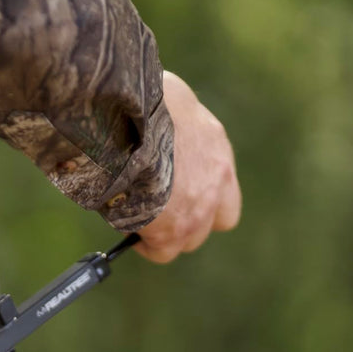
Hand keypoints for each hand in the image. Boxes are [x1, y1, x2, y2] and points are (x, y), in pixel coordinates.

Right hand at [135, 72, 241, 263]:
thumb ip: (177, 131)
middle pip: (206, 226)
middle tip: (155, 212)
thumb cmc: (144, 100)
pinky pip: (158, 251)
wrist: (133, 116)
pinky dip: (144, 244)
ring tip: (138, 219)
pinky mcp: (170, 230)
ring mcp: (195, 212)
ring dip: (164, 234)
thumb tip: (157, 134)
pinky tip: (127, 228)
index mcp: (218, 157)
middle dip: (183, 222)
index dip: (204, 206)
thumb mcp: (175, 107)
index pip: (226, 201)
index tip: (181, 201)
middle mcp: (214, 188)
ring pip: (184, 241)